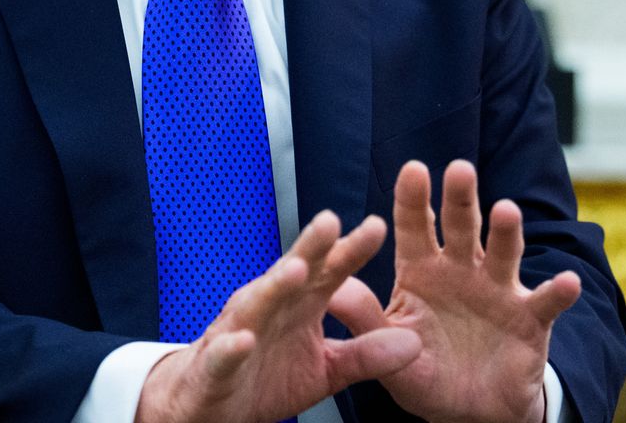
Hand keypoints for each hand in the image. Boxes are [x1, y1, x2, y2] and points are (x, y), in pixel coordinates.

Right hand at [135, 210, 421, 422]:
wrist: (210, 406)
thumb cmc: (266, 377)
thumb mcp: (327, 370)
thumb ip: (367, 354)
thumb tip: (415, 342)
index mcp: (298, 306)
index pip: (327, 272)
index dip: (350, 251)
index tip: (379, 226)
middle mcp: (268, 308)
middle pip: (291, 273)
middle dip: (310, 248)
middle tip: (332, 222)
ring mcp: (238, 332)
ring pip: (256, 304)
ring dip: (274, 286)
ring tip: (294, 270)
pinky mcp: (215, 365)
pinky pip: (223, 353)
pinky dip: (231, 346)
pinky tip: (244, 339)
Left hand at [329, 160, 580, 422]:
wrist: (471, 410)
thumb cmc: (424, 370)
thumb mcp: (390, 346)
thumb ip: (365, 318)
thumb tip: (332, 289)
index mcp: (422, 271)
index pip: (415, 228)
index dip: (413, 199)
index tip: (413, 169)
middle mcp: (462, 270)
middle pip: (462, 227)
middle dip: (461, 198)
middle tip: (459, 169)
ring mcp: (499, 290)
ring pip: (504, 253)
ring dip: (507, 232)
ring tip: (506, 211)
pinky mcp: (530, 318)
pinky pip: (546, 302)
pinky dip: (558, 292)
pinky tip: (568, 282)